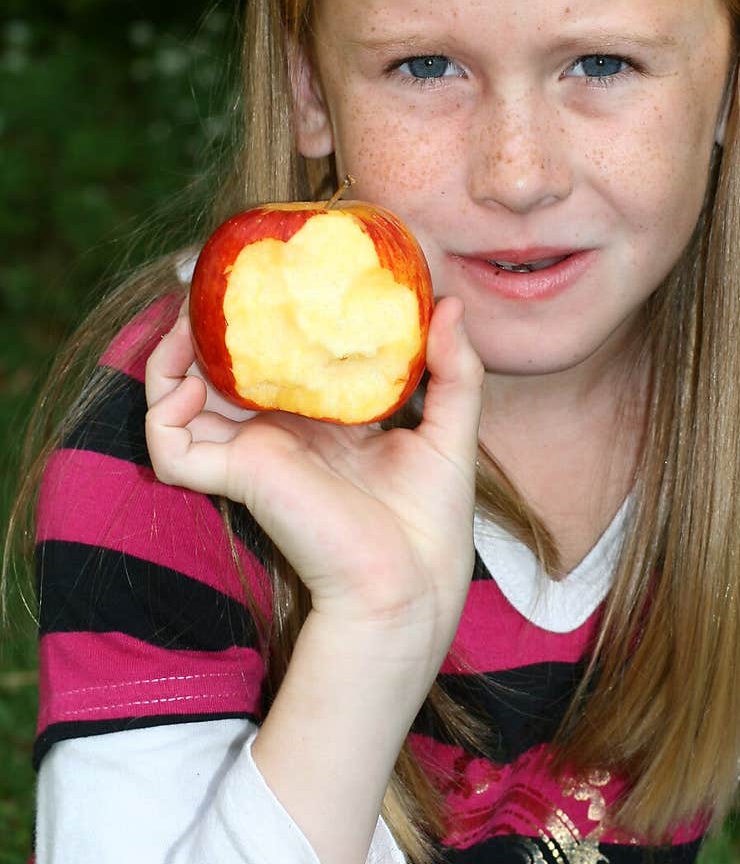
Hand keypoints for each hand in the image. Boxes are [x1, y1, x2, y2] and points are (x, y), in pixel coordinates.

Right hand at [145, 296, 483, 647]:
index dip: (258, 323)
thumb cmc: (429, 520)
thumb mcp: (451, 429)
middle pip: (216, 373)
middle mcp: (275, 433)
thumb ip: (454, 368)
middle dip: (205, 329)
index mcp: (317, 420)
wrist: (411, 585)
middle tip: (214, 284)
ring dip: (168, 357)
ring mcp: (249, 454)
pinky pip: (169, 443)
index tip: (265, 278)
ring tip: (185, 319)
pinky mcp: (236, 476)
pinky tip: (188, 378)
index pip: (272, 364)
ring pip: (176, 400)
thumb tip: (447, 302)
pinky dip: (161, 407)